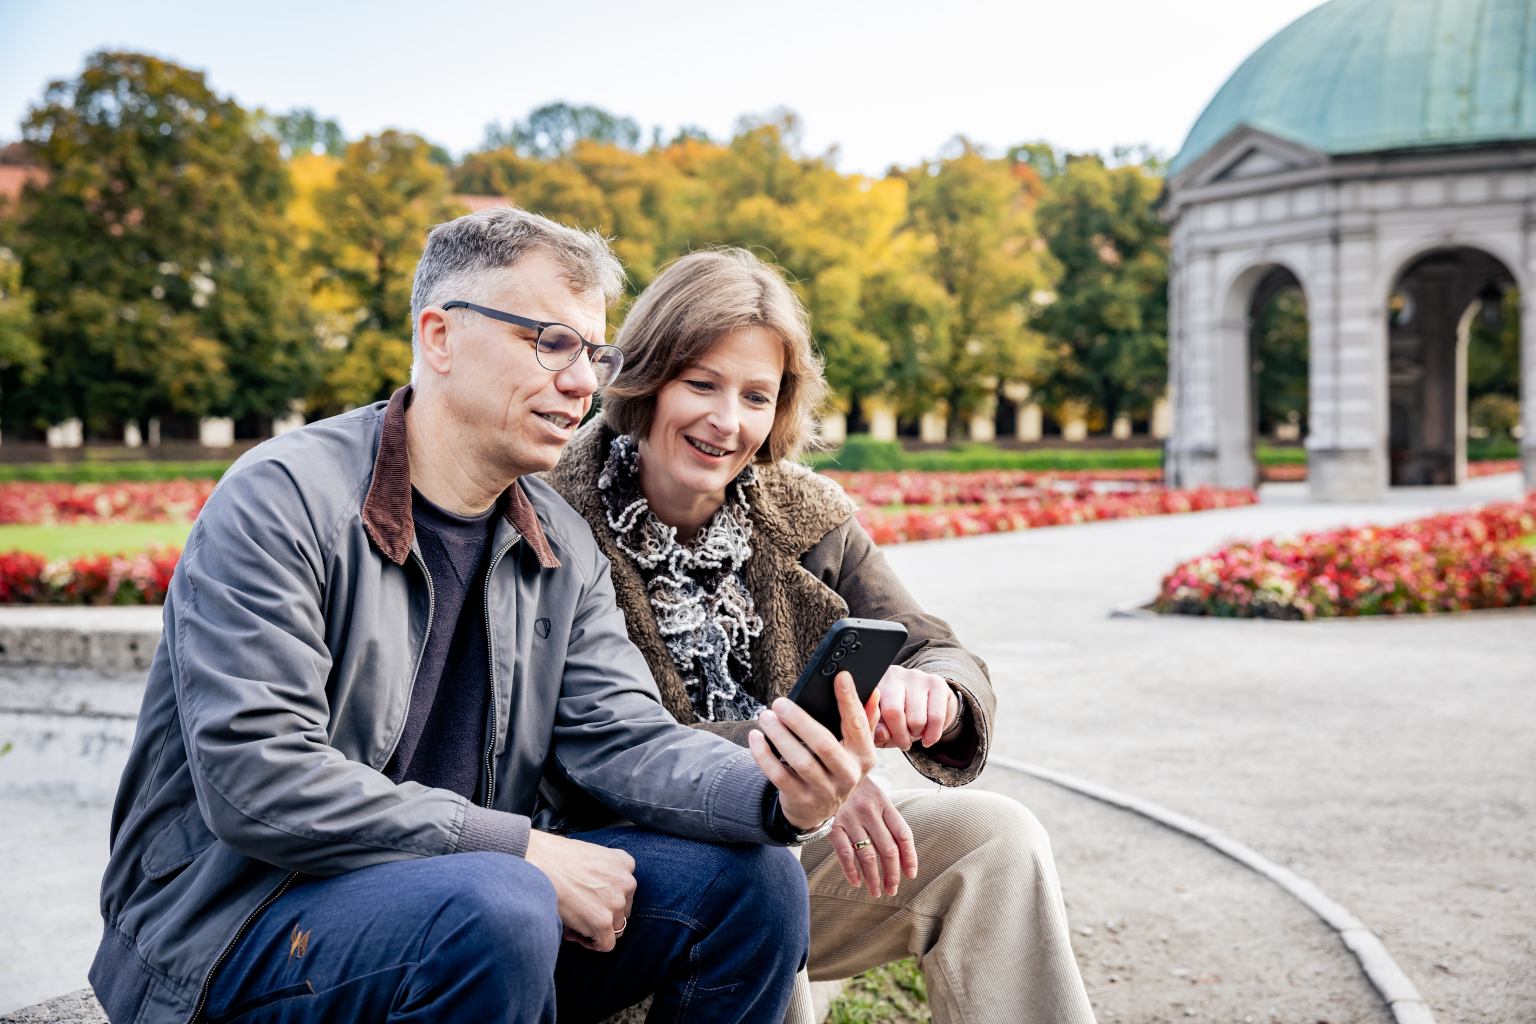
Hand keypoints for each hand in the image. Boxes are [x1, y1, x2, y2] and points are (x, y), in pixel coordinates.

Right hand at [524, 830, 635, 951]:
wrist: (540, 862)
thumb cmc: (557, 857)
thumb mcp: (592, 855)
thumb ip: (604, 874)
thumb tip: (597, 899)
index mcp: (624, 863)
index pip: (625, 889)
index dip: (607, 898)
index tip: (588, 900)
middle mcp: (627, 883)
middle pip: (623, 909)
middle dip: (603, 913)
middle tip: (578, 912)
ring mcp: (617, 903)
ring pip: (616, 927)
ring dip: (596, 928)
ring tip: (572, 922)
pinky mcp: (603, 922)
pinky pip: (606, 944)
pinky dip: (590, 943)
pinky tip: (572, 932)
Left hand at [748, 670, 878, 829]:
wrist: (818, 810)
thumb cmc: (836, 766)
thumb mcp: (854, 748)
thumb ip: (864, 720)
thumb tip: (874, 692)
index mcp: (864, 756)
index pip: (858, 724)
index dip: (850, 700)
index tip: (840, 676)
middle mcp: (848, 774)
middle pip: (824, 744)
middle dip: (800, 721)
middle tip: (779, 703)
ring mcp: (825, 790)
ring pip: (801, 761)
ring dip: (780, 736)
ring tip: (766, 717)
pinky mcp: (801, 800)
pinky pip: (780, 777)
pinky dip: (765, 756)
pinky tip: (756, 738)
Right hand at [830, 776, 917, 897]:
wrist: (823, 770)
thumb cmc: (853, 787)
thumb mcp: (873, 794)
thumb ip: (885, 818)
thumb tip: (900, 853)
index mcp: (883, 802)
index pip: (903, 834)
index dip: (910, 857)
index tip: (911, 874)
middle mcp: (869, 811)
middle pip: (888, 849)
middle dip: (892, 874)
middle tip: (893, 889)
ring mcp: (850, 818)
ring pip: (867, 856)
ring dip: (873, 878)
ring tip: (876, 892)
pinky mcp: (832, 825)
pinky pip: (844, 853)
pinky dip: (851, 870)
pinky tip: (856, 882)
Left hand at [872, 665, 957, 749]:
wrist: (923, 705)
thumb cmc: (895, 718)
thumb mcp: (881, 727)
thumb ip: (876, 732)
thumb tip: (883, 733)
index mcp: (875, 684)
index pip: (876, 709)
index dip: (886, 732)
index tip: (893, 741)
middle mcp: (894, 675)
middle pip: (894, 711)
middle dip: (901, 736)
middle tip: (905, 741)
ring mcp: (916, 676)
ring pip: (917, 718)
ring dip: (917, 734)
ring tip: (915, 733)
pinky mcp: (937, 682)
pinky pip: (937, 716)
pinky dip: (933, 734)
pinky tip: (929, 737)